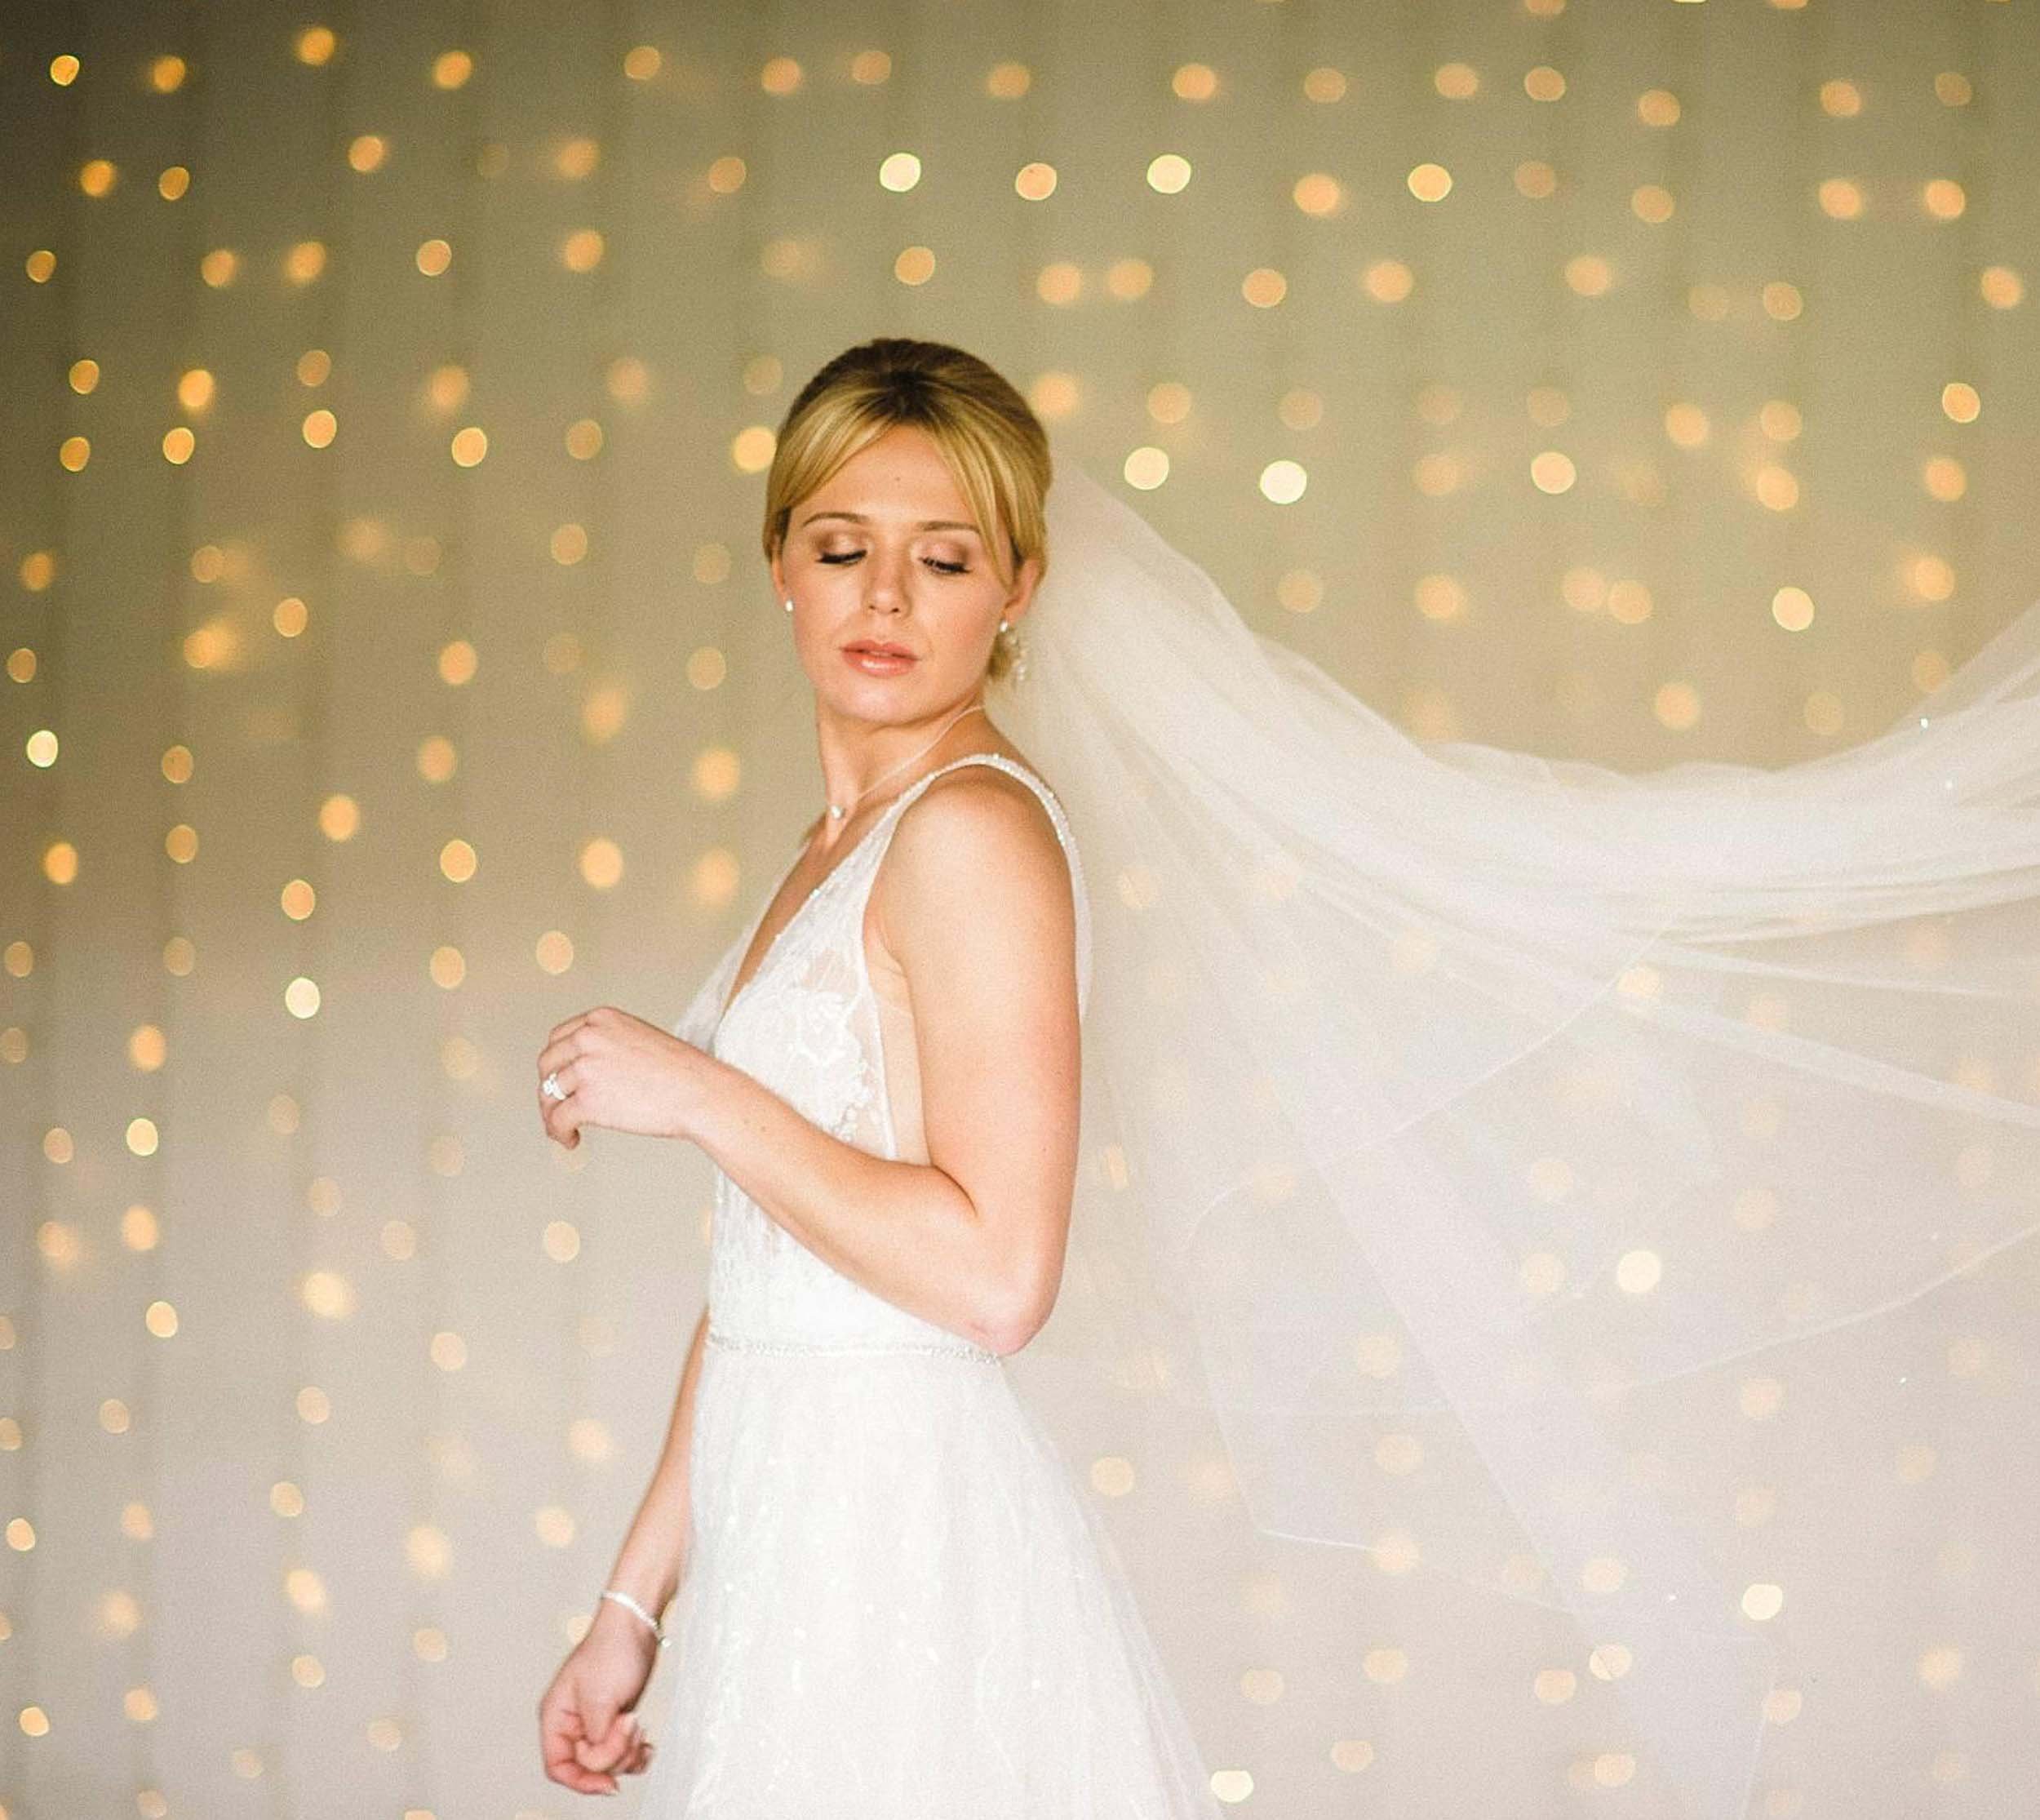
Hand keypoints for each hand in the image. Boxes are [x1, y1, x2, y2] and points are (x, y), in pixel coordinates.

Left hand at [537, 1006, 707, 1149]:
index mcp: (601, 1019)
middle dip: (549, 1087)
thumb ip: (608, 1045)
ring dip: (552, 1113)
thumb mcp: (639, 1038)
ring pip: (548, 1093)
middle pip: (547, 1063)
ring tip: (564, 1127)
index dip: (556, 1062)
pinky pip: (557, 1119)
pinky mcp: (588, 1100)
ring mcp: (586, 1068)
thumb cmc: (681, 1071)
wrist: (700, 1092)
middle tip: (557, 1104)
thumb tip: (585, 1070)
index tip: (558, 1077)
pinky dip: (559, 1133)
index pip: (559, 1037)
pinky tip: (571, 1139)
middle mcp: (589, 1038)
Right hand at [537, 1601, 662, 1794]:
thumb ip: (597, 1741)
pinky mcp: (615, 1722)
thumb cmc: (612, 1651)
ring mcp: (594, 1724)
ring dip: (628, 1751)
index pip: (558, 1767)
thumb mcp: (601, 1701)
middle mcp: (572, 1725)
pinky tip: (648, 1746)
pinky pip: (623, 1752)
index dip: (581, 1781)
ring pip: (608, 1762)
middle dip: (614, 1754)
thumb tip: (602, 1767)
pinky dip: (637, 1754)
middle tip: (630, 1724)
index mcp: (556, 1718)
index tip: (609, 1784)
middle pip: (588, 1767)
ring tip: (638, 1724)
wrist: (636, 1626)